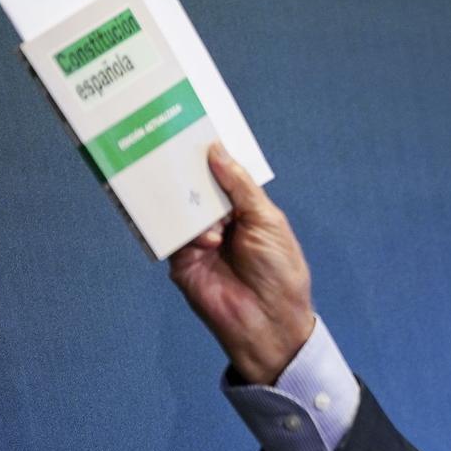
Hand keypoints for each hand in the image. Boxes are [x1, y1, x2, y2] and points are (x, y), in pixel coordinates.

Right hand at [170, 143, 314, 383]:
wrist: (268, 321)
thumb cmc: (279, 270)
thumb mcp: (267, 220)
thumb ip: (239, 186)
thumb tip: (215, 150)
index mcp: (244, 210)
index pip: (221, 177)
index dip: (210, 156)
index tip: (194, 129)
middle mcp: (218, 222)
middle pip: (196, 189)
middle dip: (189, 172)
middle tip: (171, 144)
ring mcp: (197, 241)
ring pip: (180, 209)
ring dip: (187, 202)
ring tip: (189, 191)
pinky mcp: (181, 261)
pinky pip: (170, 236)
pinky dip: (181, 229)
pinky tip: (195, 229)